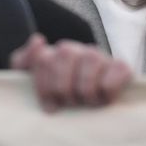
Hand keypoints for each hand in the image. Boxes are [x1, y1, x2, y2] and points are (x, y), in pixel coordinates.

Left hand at [11, 33, 133, 112]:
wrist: (94, 106)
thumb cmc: (62, 97)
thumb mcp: (34, 80)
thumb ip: (24, 60)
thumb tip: (38, 40)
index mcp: (58, 53)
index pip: (44, 57)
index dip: (44, 85)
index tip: (49, 105)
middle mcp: (79, 51)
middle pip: (65, 53)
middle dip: (63, 86)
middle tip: (69, 102)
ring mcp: (100, 57)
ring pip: (91, 59)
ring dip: (86, 89)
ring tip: (87, 102)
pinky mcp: (121, 67)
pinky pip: (117, 71)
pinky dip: (108, 88)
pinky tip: (104, 98)